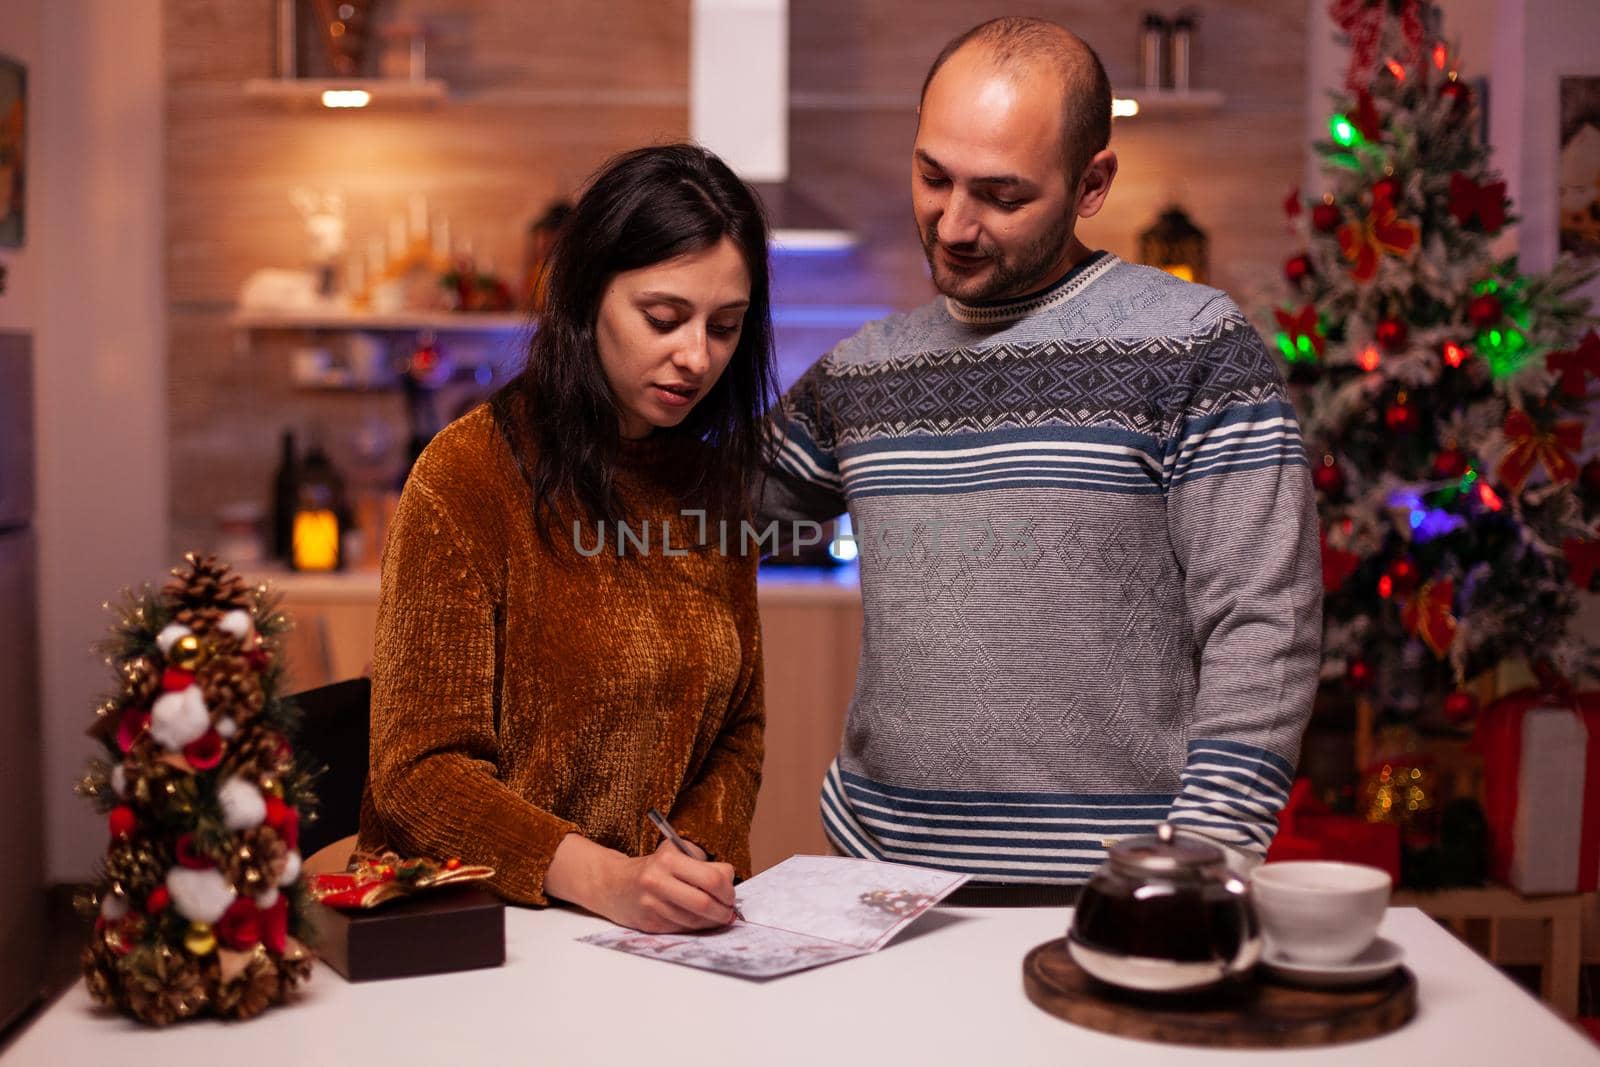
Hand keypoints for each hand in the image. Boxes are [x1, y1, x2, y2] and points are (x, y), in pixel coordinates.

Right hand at [546, 834, 736, 933]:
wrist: (612, 884)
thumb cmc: (652, 867)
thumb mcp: (674, 852)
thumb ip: (702, 863)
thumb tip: (728, 882)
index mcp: (668, 859)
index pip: (712, 878)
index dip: (728, 889)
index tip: (731, 893)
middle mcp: (657, 881)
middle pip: (704, 903)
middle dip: (724, 910)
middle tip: (729, 911)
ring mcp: (652, 905)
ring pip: (695, 921)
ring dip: (712, 922)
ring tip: (717, 916)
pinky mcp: (649, 924)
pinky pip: (682, 929)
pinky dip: (696, 927)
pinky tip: (698, 920)